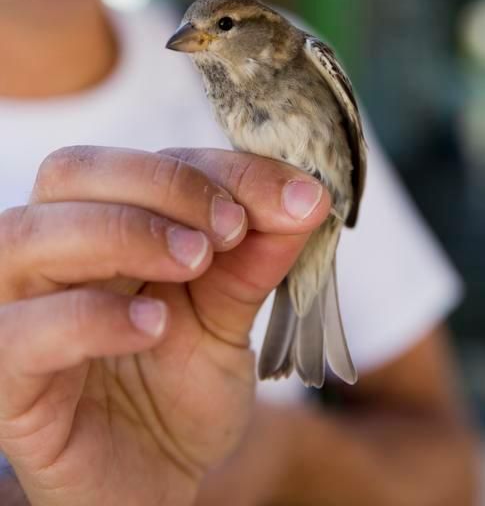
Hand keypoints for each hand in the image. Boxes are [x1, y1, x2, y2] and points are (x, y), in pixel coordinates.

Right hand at [0, 146, 328, 505]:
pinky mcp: (9, 383)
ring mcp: (20, 313)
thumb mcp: (229, 317)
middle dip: (162, 186)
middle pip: (70, 172)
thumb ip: (254, 259)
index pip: (141, 161)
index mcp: (101, 227)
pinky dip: (92, 316)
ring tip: (196, 262)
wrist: (154, 485)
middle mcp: (49, 256)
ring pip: (27, 234)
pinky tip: (154, 326)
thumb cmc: (180, 392)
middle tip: (231, 228)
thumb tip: (305, 198)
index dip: (216, 168)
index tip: (290, 197)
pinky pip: (23, 332)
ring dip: (123, 232)